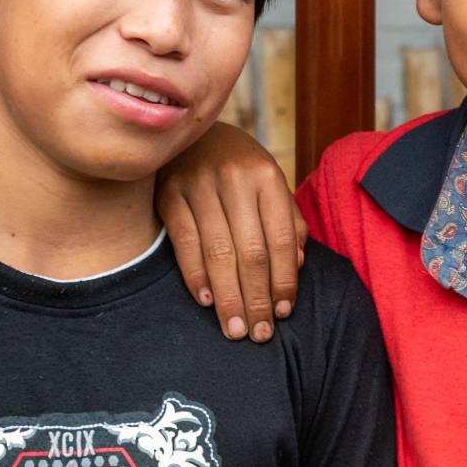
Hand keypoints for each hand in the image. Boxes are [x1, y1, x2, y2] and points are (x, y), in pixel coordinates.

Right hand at [155, 121, 306, 341]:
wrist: (193, 132)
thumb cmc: (241, 168)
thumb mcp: (270, 184)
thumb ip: (288, 221)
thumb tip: (297, 265)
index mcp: (267, 176)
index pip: (282, 237)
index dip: (285, 280)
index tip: (284, 312)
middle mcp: (234, 178)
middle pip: (251, 251)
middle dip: (257, 299)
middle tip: (259, 334)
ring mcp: (199, 184)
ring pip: (218, 252)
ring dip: (228, 297)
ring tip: (236, 329)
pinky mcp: (169, 193)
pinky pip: (184, 243)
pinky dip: (195, 275)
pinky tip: (206, 301)